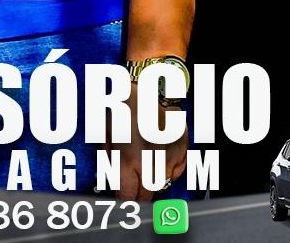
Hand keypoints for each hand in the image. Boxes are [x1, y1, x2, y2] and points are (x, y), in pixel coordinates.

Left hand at [114, 83, 188, 201]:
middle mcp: (149, 162)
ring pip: (163, 184)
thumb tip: (114, 184)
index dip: (124, 201)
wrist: (147, 88)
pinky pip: (177, 171)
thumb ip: (111, 163)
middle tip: (134, 187)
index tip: (122, 199)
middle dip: (139, 196)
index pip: (127, 197)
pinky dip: (168, 169)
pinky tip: (159, 155)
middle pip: (147, 196)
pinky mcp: (182, 149)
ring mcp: (168, 156)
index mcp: (126, 159)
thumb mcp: (107, 137)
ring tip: (145, 166)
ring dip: (153, 182)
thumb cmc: (122, 110)